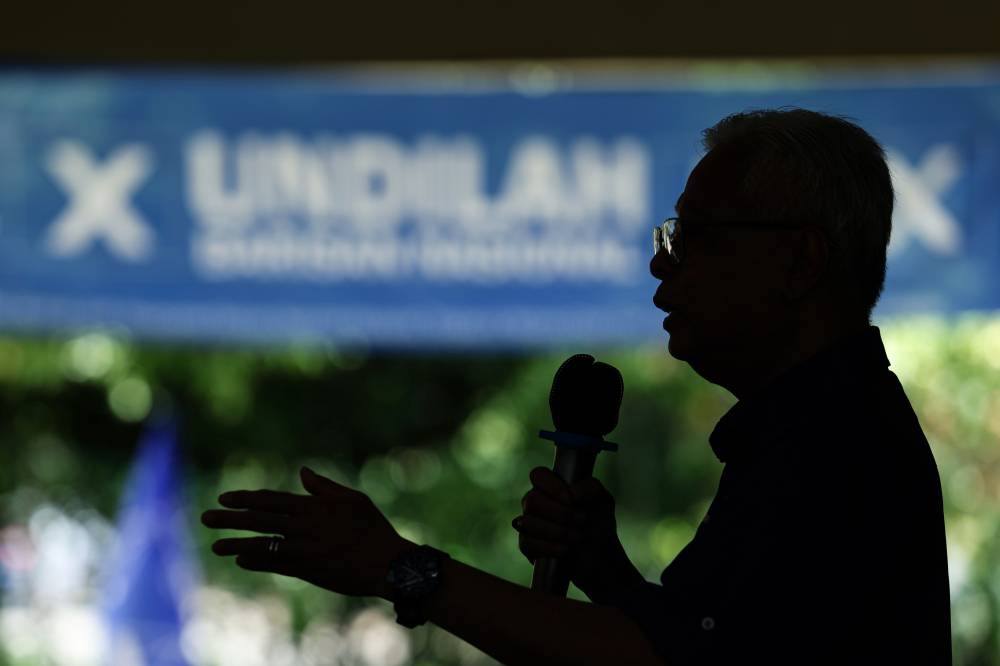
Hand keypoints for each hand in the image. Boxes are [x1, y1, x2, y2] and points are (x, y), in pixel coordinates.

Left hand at [202, 467, 413, 598]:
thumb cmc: (375, 529)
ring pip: (264, 542)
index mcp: (316, 506)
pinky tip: (241, 560)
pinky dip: (258, 561)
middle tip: (207, 517)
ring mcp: (306, 548)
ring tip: (215, 545)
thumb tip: (303, 472)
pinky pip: (277, 564)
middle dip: (231, 518)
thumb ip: (324, 487)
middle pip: (261, 519)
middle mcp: (307, 525)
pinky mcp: (310, 570)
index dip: (246, 498)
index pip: (272, 499)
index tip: (224, 498)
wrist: (390, 564)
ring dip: (237, 543)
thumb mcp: (354, 500)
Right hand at [513, 467, 641, 603]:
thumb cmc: (598, 524)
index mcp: (551, 486)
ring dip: (558, 531)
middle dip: (560, 514)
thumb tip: (571, 493)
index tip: (570, 500)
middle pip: (531, 500)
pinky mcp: (527, 545)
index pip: (538, 475)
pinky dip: (549, 547)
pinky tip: (565, 549)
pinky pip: (527, 543)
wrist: (600, 556)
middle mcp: (537, 502)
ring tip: (576, 537)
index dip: (552, 487)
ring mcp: (529, 523)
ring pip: (528, 522)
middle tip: (580, 522)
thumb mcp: (603, 500)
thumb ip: (589, 488)